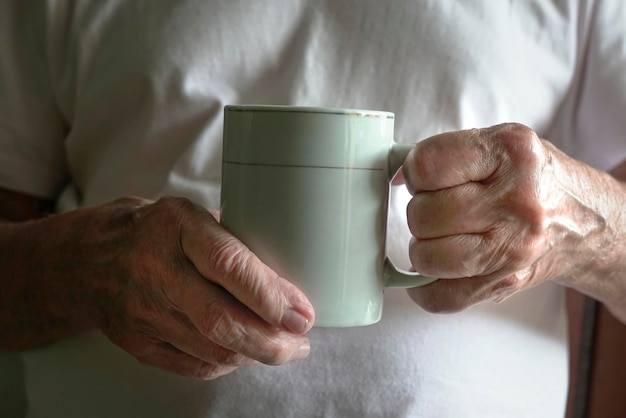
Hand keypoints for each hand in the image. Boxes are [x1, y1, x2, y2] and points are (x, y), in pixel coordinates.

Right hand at [71, 197, 314, 378]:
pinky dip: (229, 361)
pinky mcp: (139, 343)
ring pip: (212, 349)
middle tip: (300, 341)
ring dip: (257, 354)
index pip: (227, 263)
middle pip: (221, 319)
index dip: (270, 294)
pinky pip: (195, 364)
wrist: (86, 261)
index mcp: (175, 227)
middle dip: (271, 340)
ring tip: (284, 347)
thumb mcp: (191, 216)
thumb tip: (287, 280)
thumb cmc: (153, 231)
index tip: (301, 312)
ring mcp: (144, 312)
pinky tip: (246, 352)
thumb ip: (234, 242)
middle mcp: (156, 270)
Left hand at [401, 123, 611, 312]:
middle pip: (423, 214)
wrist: (583, 223)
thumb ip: (448, 154)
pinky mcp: (506, 281)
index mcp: (511, 152)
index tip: (424, 177)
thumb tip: (397, 173)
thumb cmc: (531, 180)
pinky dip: (424, 289)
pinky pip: (441, 297)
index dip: (415, 172)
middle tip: (440, 208)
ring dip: (423, 248)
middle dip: (421, 211)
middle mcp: (517, 200)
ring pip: (426, 256)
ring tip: (444, 235)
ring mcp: (514, 246)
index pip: (427, 165)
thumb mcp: (501, 146)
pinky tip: (435, 271)